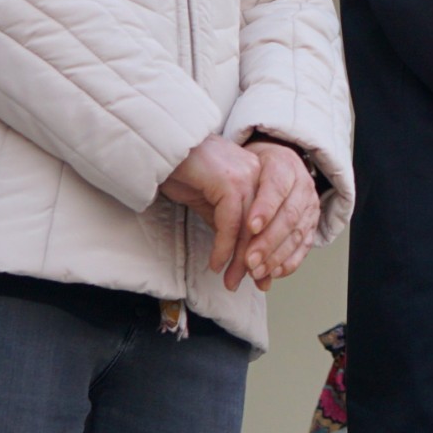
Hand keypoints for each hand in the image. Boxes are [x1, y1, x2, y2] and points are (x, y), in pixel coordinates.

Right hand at [158, 134, 260, 275]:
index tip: (261, 277)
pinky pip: (230, 223)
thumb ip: (230, 225)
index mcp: (260, 178)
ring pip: (250, 228)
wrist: (162, 148)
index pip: (270, 222)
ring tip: (230, 280)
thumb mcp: (213, 203)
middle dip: (255, 261)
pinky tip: (215, 262)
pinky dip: (223, 247)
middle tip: (246, 284)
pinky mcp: (229, 181)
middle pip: (264, 227)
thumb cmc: (185, 172)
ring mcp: (246, 176)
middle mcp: (258, 175)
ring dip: (239, 259)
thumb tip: (241, 257)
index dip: (267, 253)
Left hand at [227, 139, 321, 291]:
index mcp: (282, 164)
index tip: (250, 227)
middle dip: (268, 242)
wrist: (271, 163)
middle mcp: (301, 183)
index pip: (276, 186)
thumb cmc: (249, 169)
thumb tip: (218, 229)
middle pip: (289, 215)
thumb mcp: (238, 169)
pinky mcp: (312, 221)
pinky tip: (273, 273)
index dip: (265, 207)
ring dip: (276, 257)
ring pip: (297, 233)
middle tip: (249, 262)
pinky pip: (305, 245)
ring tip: (256, 273)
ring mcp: (310, 203)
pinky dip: (290, 262)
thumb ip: (234, 193)